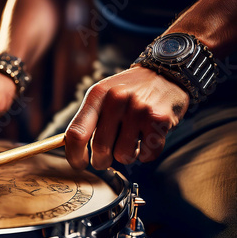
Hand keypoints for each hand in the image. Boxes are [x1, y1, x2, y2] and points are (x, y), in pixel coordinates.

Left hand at [65, 66, 189, 169]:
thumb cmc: (128, 91)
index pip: (76, 133)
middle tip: (105, 157)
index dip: (74, 155)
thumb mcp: (103, 95)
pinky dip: (146, 154)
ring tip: (130, 141)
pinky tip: (146, 139)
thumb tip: (72, 150)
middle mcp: (116, 99)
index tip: (79, 164)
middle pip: (100, 149)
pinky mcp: (160, 120)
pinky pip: (147, 155)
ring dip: (126, 156)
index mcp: (97, 95)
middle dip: (102, 160)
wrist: (166, 73)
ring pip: (124, 156)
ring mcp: (139, 109)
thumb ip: (86, 120)